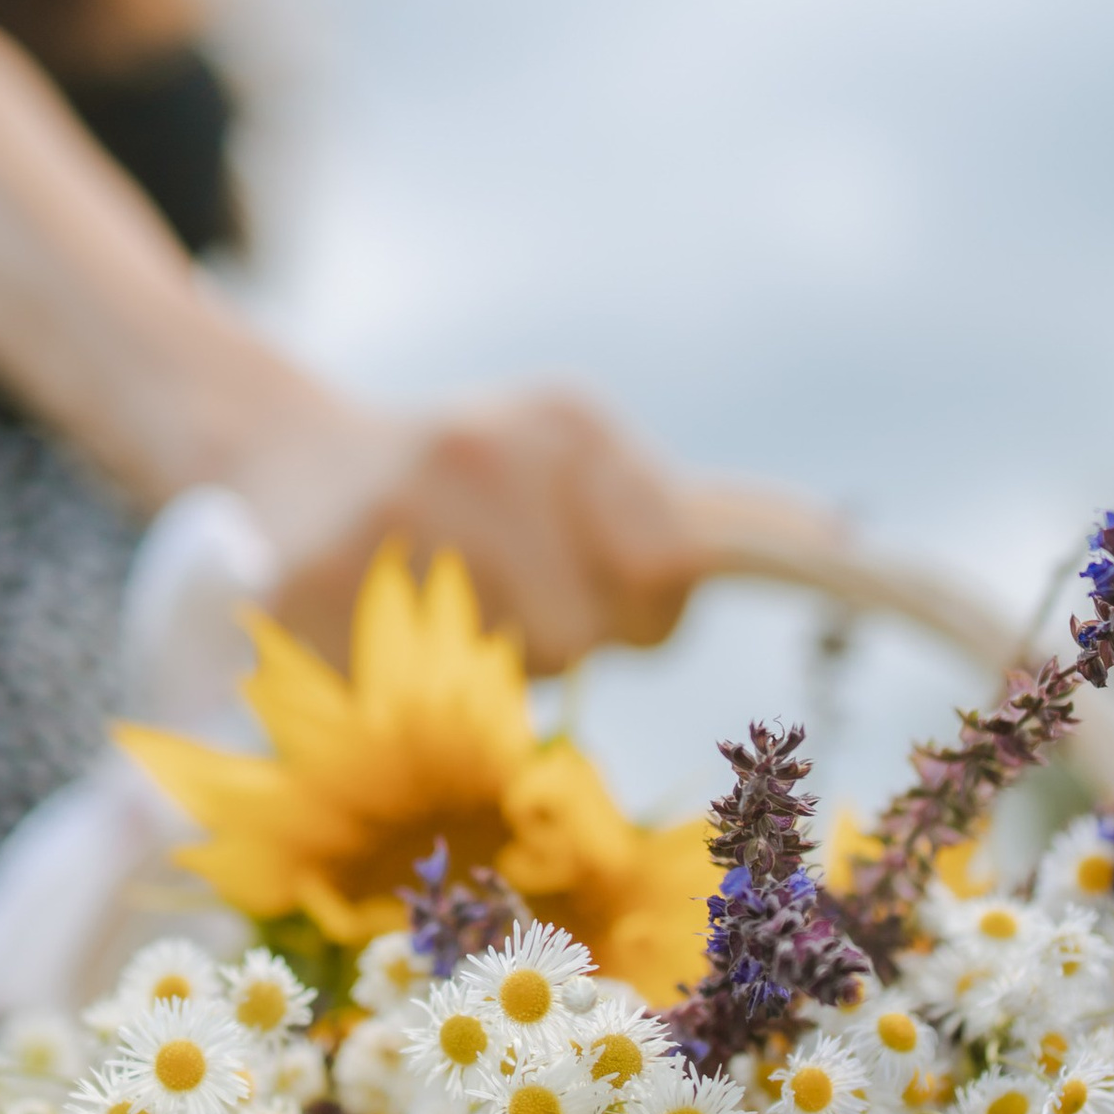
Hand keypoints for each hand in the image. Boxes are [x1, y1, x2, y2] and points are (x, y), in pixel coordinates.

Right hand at [246, 388, 708, 675]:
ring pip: (495, 673)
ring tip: (426, 605)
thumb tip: (839, 536)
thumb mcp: (583, 466)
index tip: (592, 581)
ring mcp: (390, 516)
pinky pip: (403, 694)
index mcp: (565, 419)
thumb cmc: (470, 488)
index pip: (671, 564)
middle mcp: (480, 449)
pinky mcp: (304, 589)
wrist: (274, 459)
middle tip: (486, 588)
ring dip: (474, 669)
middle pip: (585, 633)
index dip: (640, 605)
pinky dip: (393, 689)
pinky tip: (365, 633)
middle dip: (551, 636)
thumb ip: (707, 513)